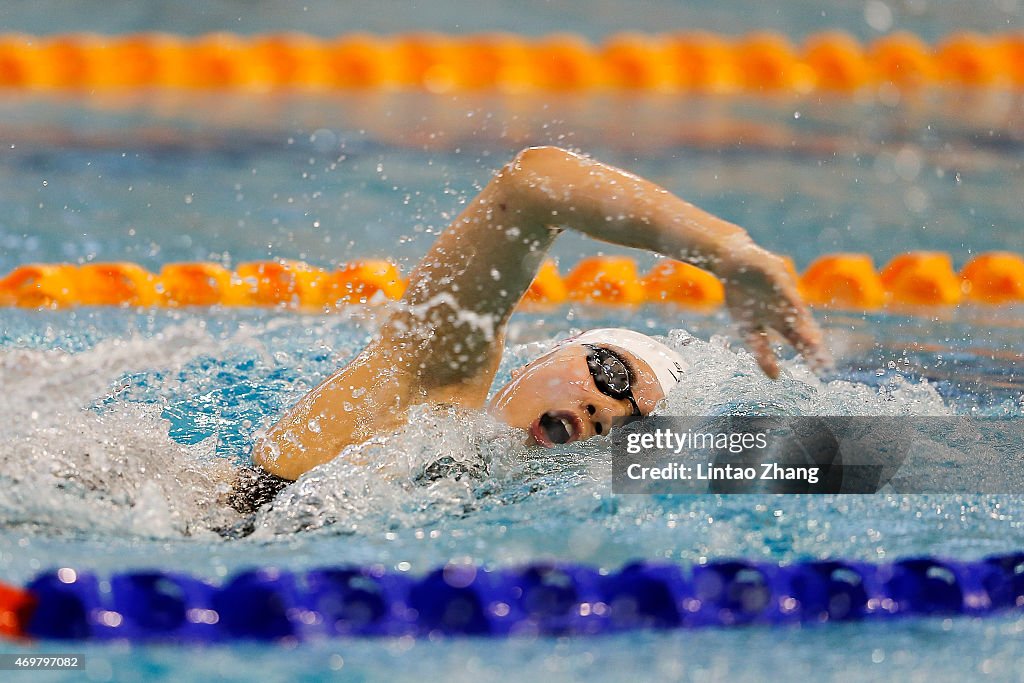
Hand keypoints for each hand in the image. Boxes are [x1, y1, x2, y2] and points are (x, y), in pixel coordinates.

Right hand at [720, 245, 830, 378]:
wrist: (733, 262)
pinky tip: (798, 311)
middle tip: (825, 364)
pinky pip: (783, 289)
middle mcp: (785, 309)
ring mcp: (782, 293)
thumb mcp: (748, 329)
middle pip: (801, 330)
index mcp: (779, 322)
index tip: (820, 372)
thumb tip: (775, 379)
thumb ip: (762, 353)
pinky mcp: (776, 276)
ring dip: (804, 327)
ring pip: (796, 313)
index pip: (798, 342)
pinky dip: (789, 300)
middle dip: (812, 347)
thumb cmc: (741, 296)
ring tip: (814, 343)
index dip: (809, 356)